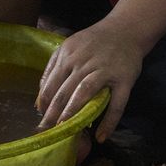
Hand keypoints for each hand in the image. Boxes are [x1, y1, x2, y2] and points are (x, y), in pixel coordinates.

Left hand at [37, 17, 143, 143]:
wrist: (126, 29)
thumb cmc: (94, 41)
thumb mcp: (70, 46)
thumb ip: (53, 67)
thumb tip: (40, 99)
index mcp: (68, 54)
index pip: (51, 83)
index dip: (44, 104)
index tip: (41, 120)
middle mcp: (84, 62)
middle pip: (64, 90)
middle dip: (53, 113)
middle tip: (47, 132)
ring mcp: (105, 70)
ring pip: (85, 93)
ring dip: (73, 112)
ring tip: (66, 130)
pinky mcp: (124, 79)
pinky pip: (116, 103)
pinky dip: (109, 121)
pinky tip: (101, 136)